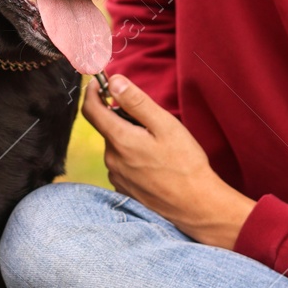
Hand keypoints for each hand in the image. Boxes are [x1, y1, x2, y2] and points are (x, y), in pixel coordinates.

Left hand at [80, 73, 256, 249]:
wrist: (196, 205)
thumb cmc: (185, 163)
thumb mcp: (164, 125)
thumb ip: (136, 102)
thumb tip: (114, 82)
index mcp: (120, 140)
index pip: (91, 110)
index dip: (92, 92)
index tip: (98, 83)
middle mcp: (112, 160)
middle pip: (108, 128)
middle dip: (123, 119)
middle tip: (153, 124)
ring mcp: (116, 177)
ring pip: (116, 147)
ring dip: (130, 140)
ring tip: (159, 148)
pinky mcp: (124, 190)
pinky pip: (122, 165)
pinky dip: (133, 158)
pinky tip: (155, 165)